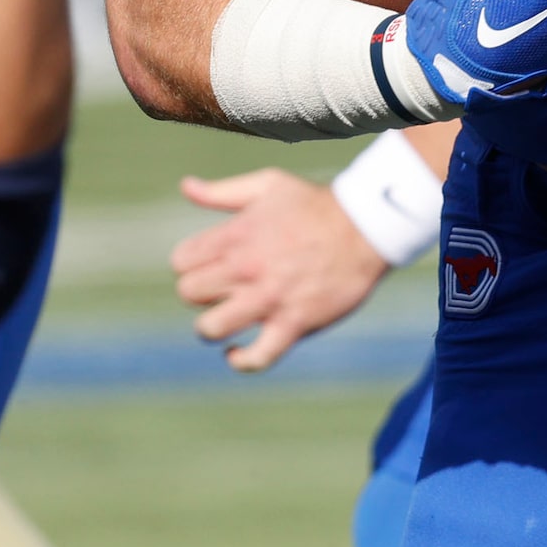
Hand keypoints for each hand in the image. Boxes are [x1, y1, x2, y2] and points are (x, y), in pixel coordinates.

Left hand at [172, 168, 387, 371]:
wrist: (365, 227)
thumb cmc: (314, 205)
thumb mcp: (266, 185)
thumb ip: (222, 192)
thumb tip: (186, 186)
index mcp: (235, 235)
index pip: (180, 261)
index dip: (189, 264)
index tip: (207, 265)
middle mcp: (246, 268)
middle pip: (189, 293)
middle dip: (198, 293)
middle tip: (219, 290)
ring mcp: (269, 299)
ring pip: (210, 328)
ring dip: (211, 327)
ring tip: (224, 320)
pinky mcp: (294, 324)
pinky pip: (257, 357)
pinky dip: (241, 361)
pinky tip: (236, 352)